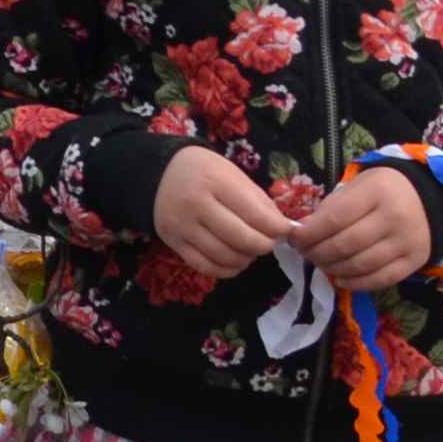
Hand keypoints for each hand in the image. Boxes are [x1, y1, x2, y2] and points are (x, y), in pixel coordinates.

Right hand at [154, 144, 295, 277]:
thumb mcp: (233, 175)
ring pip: (225, 256)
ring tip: (250, 250)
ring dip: (246, 258)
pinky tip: (235, 261)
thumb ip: (259, 202)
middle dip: (264, 245)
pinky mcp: (172, 242)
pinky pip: (205, 267)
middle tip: (268, 242)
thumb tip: (282, 230)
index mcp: (214, 182)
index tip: (284, 230)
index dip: (277, 228)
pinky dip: (226, 270)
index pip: (256, 215)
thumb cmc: (204, 172)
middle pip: (242, 239)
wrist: (158, 173)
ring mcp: (181, 226)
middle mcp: (195, 205)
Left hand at [295, 167, 436, 295]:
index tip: (294, 238)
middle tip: (305, 253)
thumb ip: (331, 207)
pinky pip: (382, 279)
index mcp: (376, 192)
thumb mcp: (357, 186)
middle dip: (317, 253)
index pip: (334, 219)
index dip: (309, 233)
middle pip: (346, 245)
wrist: (428, 199)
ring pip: (361, 265)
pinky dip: (356, 283)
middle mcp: (394, 218)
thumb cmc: (383, 190)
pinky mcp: (415, 261)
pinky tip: (340, 279)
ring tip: (320, 263)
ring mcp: (406, 242)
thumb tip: (303, 232)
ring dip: (333, 269)